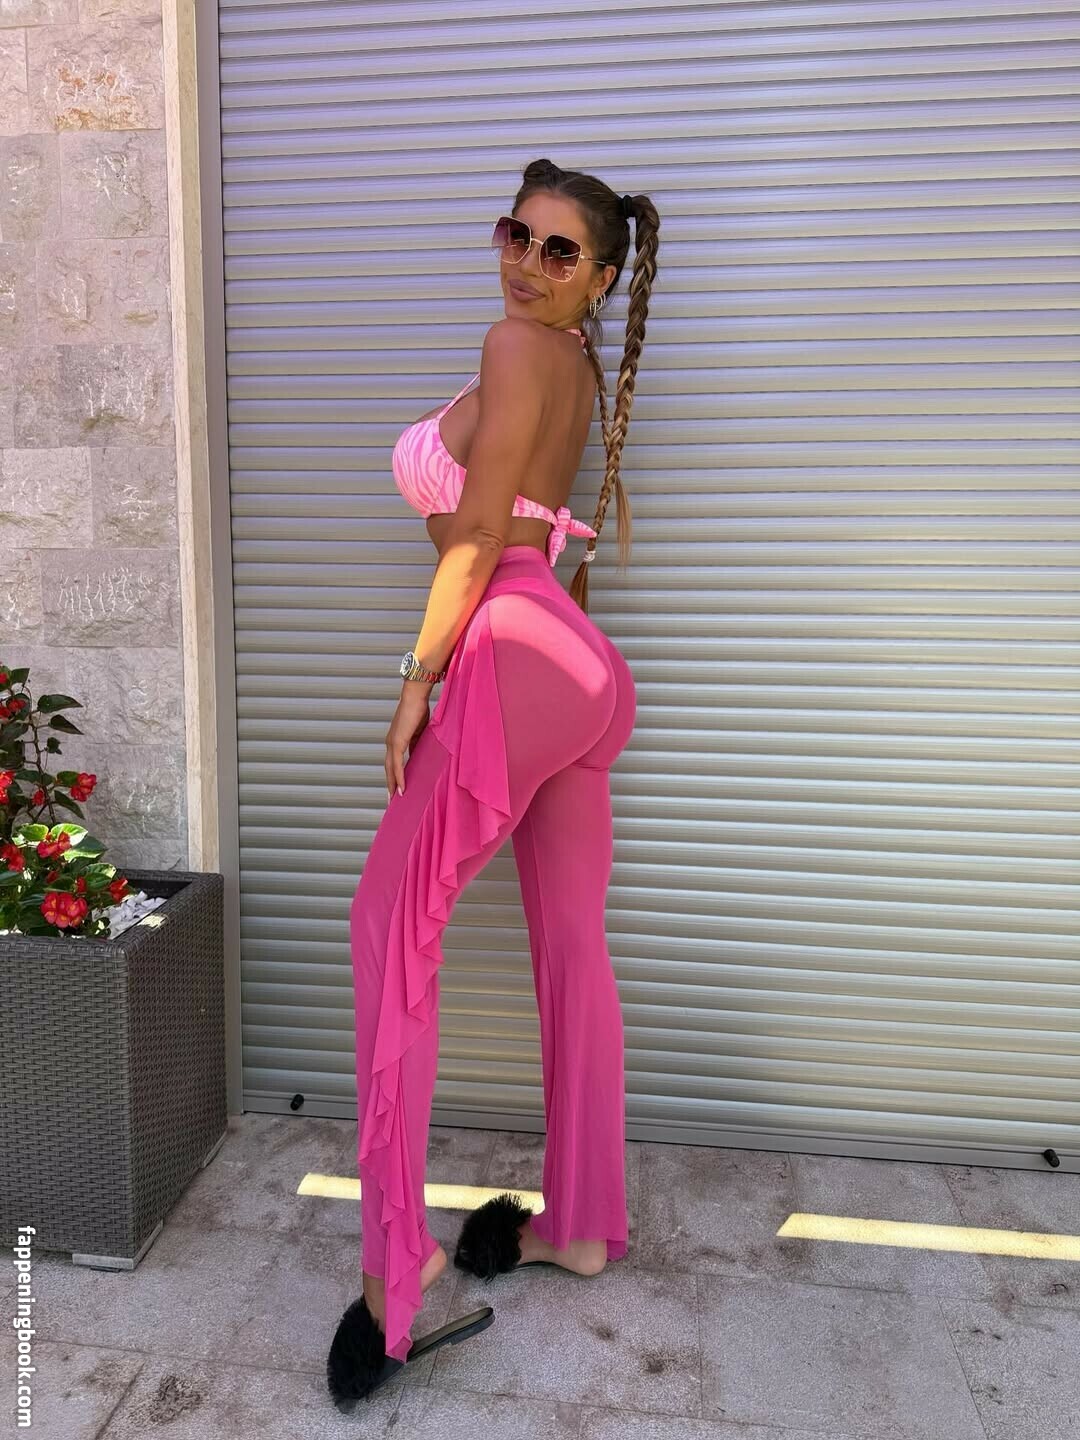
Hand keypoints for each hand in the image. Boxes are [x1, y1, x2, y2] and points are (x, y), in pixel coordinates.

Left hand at [385, 682, 432, 800]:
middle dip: (390, 784)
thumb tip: (420, 754)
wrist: (415, 696)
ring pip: (390, 769)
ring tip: (395, 799)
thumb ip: (417, 743)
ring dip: (392, 785)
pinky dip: (399, 778)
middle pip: (388, 769)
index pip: (393, 762)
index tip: (396, 788)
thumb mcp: (420, 731)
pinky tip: (401, 789)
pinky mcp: (397, 743)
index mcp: (395, 739)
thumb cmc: (419, 709)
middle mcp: (390, 743)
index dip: (394, 776)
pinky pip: (397, 765)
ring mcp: (392, 743)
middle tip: (392, 800)